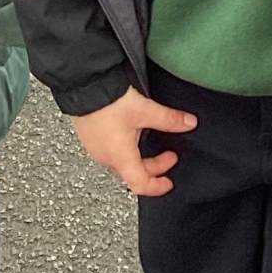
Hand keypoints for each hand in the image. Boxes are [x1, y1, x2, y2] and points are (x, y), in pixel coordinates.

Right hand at [69, 87, 197, 196]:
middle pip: (132, 173)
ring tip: (149, 140)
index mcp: (121, 157)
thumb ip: (169, 119)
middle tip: (169, 155)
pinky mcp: (88, 135)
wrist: (83, 85)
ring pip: (121, 161)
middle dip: (154, 166)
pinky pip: (109, 150)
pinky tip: (129, 132)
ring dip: (139, 157)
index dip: (157, 186)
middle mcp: (105, 157)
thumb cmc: (107, 102)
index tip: (168, 182)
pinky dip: (125, 148)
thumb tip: (188, 123)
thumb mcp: (145, 110)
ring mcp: (95, 147)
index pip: (141, 185)